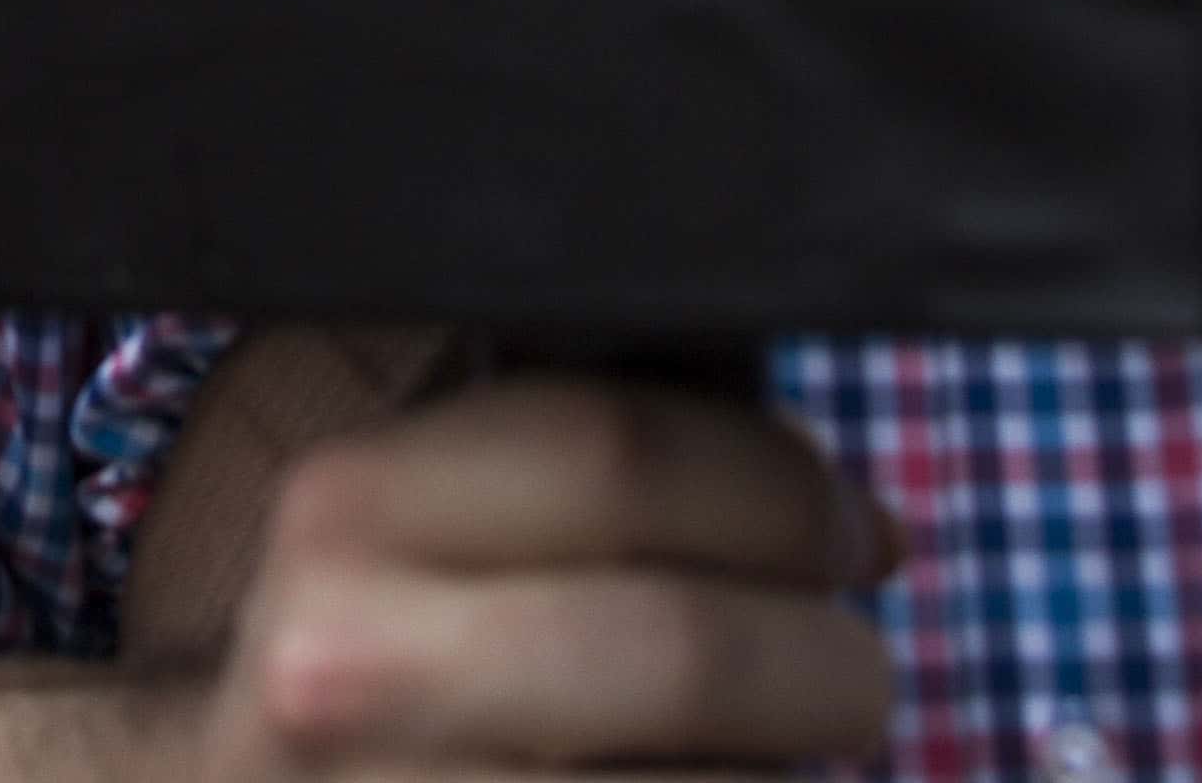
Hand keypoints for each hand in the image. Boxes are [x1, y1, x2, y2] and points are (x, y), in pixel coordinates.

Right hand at [207, 376, 894, 779]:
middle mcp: (343, 664)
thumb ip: (581, 463)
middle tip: (858, 670)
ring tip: (791, 751)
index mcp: (345, 506)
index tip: (853, 529)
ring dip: (788, 770)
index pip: (620, 449)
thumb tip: (852, 514)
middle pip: (679, 645)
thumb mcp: (421, 525)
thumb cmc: (379, 653)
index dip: (784, 486)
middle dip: (825, 657)